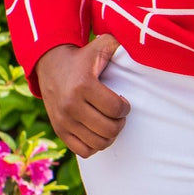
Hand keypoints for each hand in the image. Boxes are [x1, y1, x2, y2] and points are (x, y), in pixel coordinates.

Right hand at [34, 36, 129, 158]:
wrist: (50, 63)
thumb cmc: (83, 56)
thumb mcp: (102, 45)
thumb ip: (122, 44)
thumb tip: (144, 44)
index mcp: (83, 84)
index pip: (115, 109)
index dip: (125, 107)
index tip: (123, 102)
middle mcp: (70, 105)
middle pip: (108, 129)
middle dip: (119, 123)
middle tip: (118, 114)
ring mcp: (63, 120)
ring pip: (97, 143)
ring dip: (109, 135)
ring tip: (109, 123)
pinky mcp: (58, 130)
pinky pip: (83, 151)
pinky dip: (94, 145)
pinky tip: (97, 131)